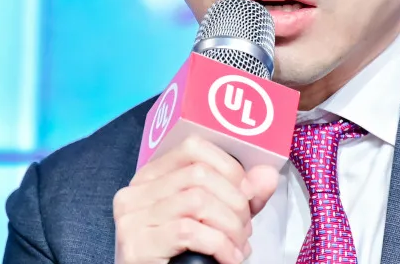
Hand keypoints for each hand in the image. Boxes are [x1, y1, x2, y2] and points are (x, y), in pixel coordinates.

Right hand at [113, 136, 278, 263]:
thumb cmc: (182, 255)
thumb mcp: (214, 218)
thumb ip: (239, 195)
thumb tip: (268, 174)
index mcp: (151, 177)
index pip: (192, 147)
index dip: (228, 167)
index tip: (247, 193)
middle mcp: (134, 192)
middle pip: (199, 174)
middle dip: (235, 201)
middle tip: (246, 229)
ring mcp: (131, 218)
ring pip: (197, 200)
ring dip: (230, 225)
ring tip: (239, 246)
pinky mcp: (136, 245)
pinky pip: (189, 232)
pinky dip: (219, 245)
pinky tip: (228, 259)